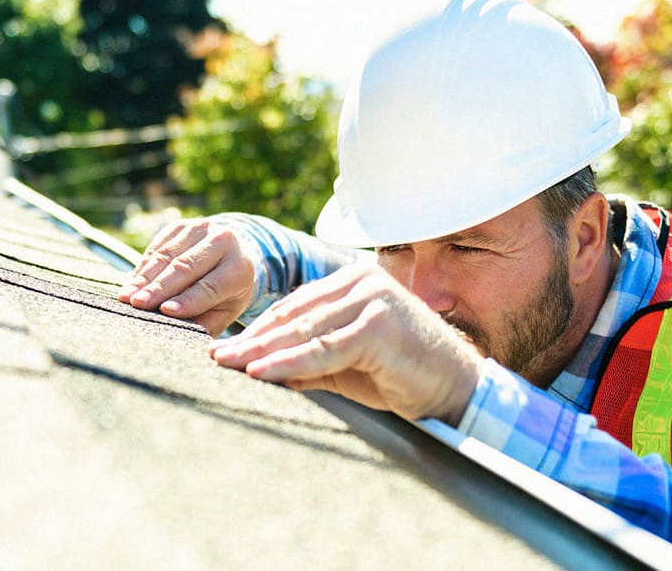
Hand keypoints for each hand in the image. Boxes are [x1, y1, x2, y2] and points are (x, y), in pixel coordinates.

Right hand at [119, 219, 256, 335]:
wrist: (234, 254)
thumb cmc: (227, 292)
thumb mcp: (226, 310)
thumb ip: (206, 321)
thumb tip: (180, 331)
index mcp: (239, 268)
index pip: (210, 286)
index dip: (187, 299)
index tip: (165, 311)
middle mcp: (223, 241)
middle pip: (185, 267)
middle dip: (159, 287)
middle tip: (139, 304)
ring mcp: (200, 229)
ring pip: (167, 254)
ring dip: (145, 277)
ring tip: (127, 296)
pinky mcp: (180, 226)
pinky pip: (157, 247)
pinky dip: (143, 266)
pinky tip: (131, 283)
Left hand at [208, 263, 482, 424]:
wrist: (456, 389)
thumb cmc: (402, 376)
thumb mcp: (345, 366)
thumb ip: (308, 360)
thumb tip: (260, 368)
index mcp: (352, 282)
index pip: (294, 306)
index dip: (258, 329)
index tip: (226, 348)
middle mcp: (361, 282)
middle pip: (294, 314)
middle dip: (252, 339)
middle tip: (216, 356)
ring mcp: (372, 301)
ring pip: (305, 330)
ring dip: (263, 350)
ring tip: (229, 364)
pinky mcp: (379, 326)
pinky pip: (324, 349)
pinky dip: (290, 362)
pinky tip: (262, 371)